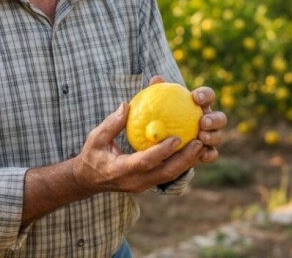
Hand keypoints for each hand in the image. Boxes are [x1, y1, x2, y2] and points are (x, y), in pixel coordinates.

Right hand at [72, 102, 202, 193]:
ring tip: (203, 144)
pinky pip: (168, 174)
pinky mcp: (148, 183)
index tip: (176, 137)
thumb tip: (126, 105)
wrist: (88, 180)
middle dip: (185, 159)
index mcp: (121, 170)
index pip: (145, 162)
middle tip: (200, 141)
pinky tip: (193, 149)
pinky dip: (182, 163)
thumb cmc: (92, 155)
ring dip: (188, 162)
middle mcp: (135, 181)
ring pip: (171, 176)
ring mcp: (143, 185)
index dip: (162, 151)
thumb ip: (111, 124)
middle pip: (165, 173)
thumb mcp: (95, 138)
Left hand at [148, 76, 227, 163]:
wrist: (164, 140)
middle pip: (220, 118)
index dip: (205, 95)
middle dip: (214, 119)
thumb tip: (156, 79)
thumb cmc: (162, 116)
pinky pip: (212, 154)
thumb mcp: (158, 105)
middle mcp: (209, 120)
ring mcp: (210, 137)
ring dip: (212, 136)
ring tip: (201, 137)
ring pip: (218, 136)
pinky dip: (209, 154)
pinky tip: (202, 155)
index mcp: (201, 105)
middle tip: (202, 122)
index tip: (195, 97)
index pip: (208, 96)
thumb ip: (158, 92)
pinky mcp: (207, 152)